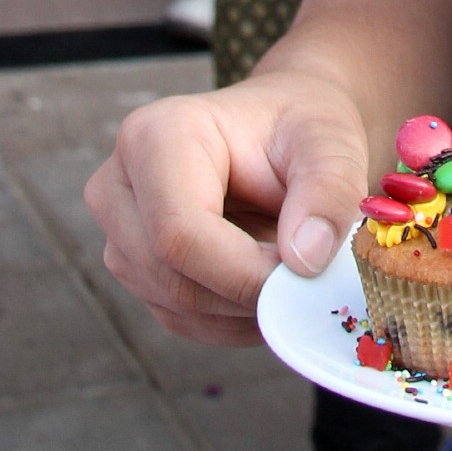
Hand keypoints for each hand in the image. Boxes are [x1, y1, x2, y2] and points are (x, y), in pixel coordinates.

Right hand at [85, 71, 371, 345]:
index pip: (179, 233)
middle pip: (172, 277)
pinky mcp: (139, 272)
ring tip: (291, 260)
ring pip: (178, 307)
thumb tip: (305, 260)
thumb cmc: (303, 129)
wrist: (287, 132)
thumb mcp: (332, 143)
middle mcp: (119, 186)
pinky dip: (236, 317)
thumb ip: (328, 192)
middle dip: (249, 293)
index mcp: (155, 137)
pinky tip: (268, 280)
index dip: (243, 272)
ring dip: (246, 306)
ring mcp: (121, 234)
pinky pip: (184, 320)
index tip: (306, 276)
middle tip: (309, 275)